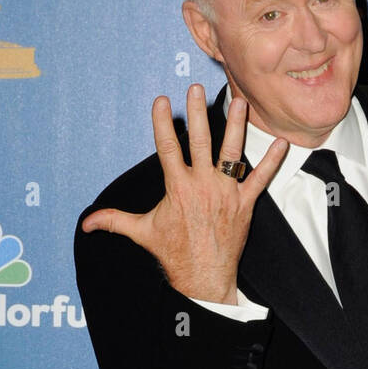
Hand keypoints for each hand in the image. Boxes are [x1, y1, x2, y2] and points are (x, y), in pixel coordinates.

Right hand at [81, 84, 287, 302]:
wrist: (203, 278)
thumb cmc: (174, 254)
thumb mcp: (142, 232)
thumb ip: (115, 220)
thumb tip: (86, 223)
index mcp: (178, 188)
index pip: (167, 148)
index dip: (162, 123)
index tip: (162, 100)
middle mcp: (203, 185)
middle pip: (200, 142)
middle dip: (197, 114)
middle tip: (196, 90)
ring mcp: (226, 193)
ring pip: (232, 152)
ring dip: (236, 126)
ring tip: (239, 102)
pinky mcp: (245, 204)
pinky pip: (261, 179)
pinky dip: (272, 162)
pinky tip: (281, 143)